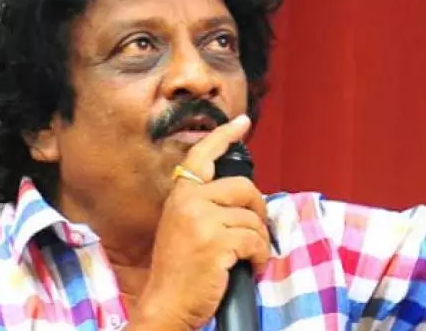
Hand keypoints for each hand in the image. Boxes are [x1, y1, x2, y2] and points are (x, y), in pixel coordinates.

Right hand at [131, 114, 270, 329]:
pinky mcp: (216, 241)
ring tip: (249, 257)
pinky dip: (259, 256)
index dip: (224, 136)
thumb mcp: (184, 228)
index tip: (241, 122)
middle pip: (243, 187)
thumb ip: (204, 207)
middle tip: (257, 229)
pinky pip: (255, 240)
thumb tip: (240, 197)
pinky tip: (249, 267)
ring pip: (252, 218)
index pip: (202, 156)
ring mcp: (202, 221)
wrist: (167, 303)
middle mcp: (189, 202)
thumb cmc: (179, 271)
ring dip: (259, 241)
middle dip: (258, 209)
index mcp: (180, 196)